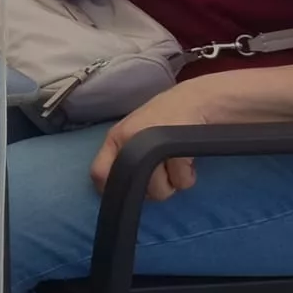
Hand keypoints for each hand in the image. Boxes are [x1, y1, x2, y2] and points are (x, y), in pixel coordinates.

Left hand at [90, 80, 226, 201]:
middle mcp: (128, 142)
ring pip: (161, 191)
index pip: (98, 173)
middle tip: (164, 171)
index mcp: (115, 139)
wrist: (194, 100)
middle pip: (138, 190)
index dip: (112, 189)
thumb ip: (127, 155)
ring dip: (173, 181)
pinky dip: (188, 175)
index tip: (131, 191)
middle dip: (154, 188)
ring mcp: (151, 147)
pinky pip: (182, 182)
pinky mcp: (175, 151)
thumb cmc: (164, 118)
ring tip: (177, 161)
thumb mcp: (136, 133)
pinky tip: (187, 158)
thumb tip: (121, 188)